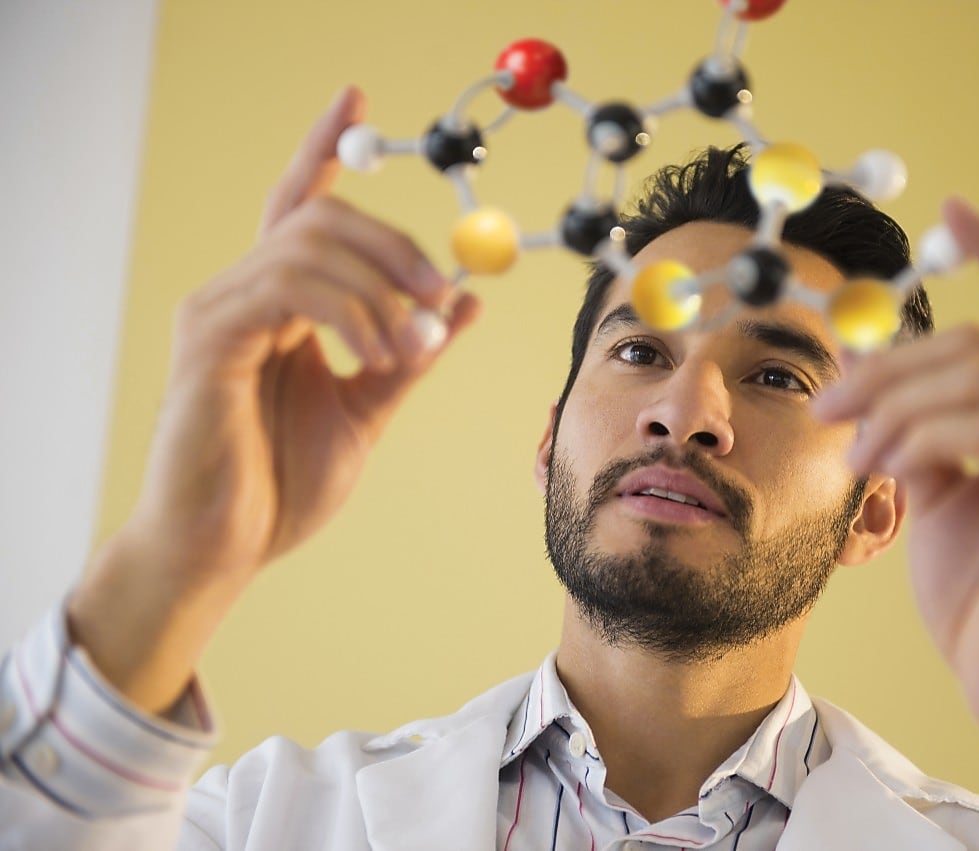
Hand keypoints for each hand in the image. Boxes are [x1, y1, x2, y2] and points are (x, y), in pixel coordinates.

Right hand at [68, 86, 479, 712]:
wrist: (226, 548)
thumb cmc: (282, 484)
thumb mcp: (369, 407)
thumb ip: (411, 353)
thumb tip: (466, 301)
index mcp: (281, 304)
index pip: (301, 205)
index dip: (325, 146)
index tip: (355, 96)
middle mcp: (244, 293)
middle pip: (318, 213)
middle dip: (394, 243)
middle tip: (442, 292)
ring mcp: (220, 310)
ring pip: (309, 244)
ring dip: (381, 289)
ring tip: (409, 351)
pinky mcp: (209, 338)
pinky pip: (289, 287)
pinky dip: (350, 312)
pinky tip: (375, 354)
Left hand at [813, 200, 978, 848]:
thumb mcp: (939, 497)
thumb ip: (918, 435)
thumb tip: (869, 382)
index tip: (955, 209)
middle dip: (888, 364)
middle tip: (828, 402)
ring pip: (978, 379)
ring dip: (892, 404)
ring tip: (853, 451)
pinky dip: (917, 438)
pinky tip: (885, 468)